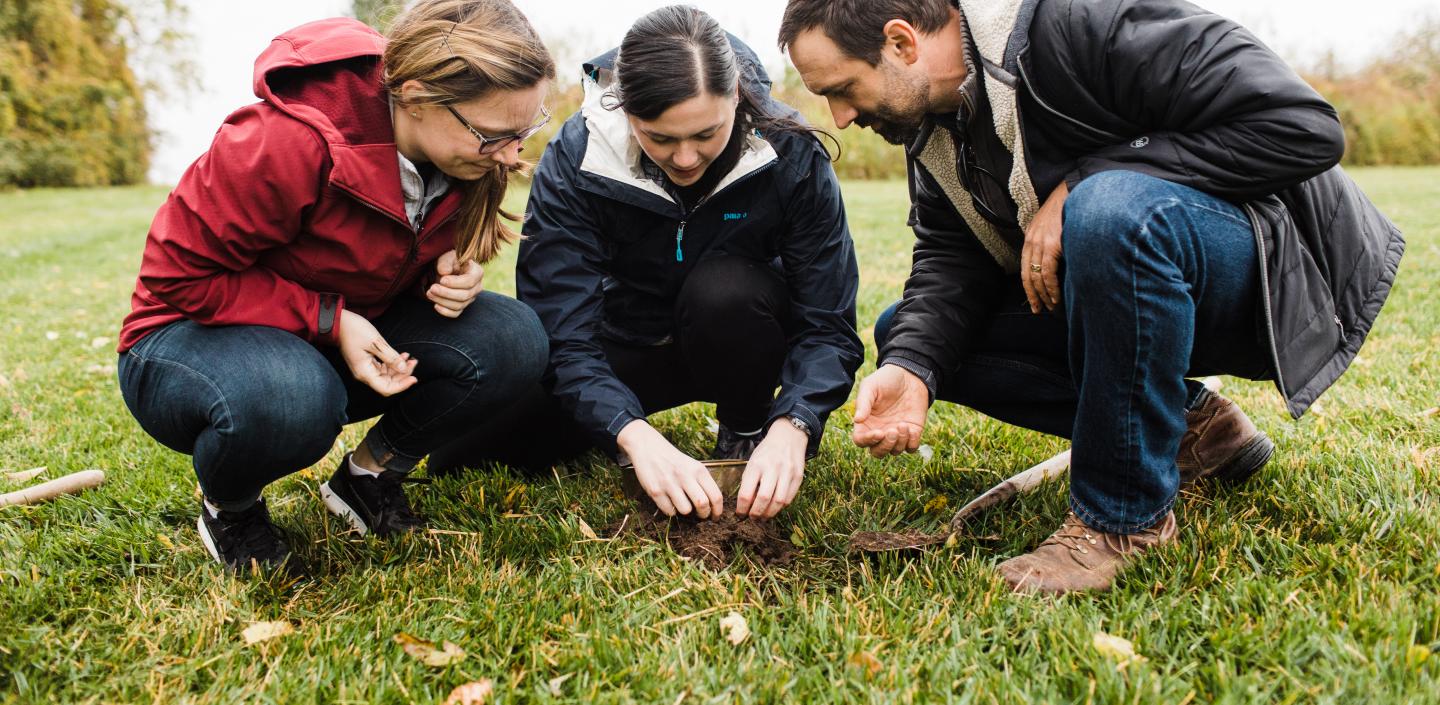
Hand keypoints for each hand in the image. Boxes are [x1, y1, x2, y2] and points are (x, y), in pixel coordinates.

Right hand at [338, 310, 417, 395]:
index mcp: (364, 372)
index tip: (414, 378)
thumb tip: (403, 369)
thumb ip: (390, 357)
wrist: (339, 321)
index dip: (402, 386)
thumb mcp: (376, 342)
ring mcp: (365, 368)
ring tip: (411, 358)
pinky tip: (402, 355)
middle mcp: (364, 373)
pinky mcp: (367, 362)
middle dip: (403, 375)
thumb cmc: (354, 330)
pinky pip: (383, 367)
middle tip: (414, 362)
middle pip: (388, 383)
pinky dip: (394, 363)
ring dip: (400, 369)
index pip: (386, 388)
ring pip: (387, 375)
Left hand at [427, 249, 484, 317]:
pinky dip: (445, 312)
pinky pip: (456, 313)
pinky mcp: (462, 306)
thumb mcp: (446, 256)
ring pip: (459, 305)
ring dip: (442, 301)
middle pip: (464, 295)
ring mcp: (470, 298)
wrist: (445, 270)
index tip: (442, 280)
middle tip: (432, 288)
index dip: (455, 283)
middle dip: (446, 293)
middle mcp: (477, 287)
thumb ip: (445, 262)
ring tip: (429, 293)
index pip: (470, 281)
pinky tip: (435, 305)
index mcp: (477, 272)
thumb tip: (444, 272)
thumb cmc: (448, 261)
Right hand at [617, 420, 723, 518]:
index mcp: (698, 470)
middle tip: (701, 515)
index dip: (717, 510)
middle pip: (703, 505)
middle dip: (704, 514)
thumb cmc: (674, 460)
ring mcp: (669, 484)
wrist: (648, 447)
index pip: (716, 495)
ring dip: (686, 511)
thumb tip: (711, 505)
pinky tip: (669, 501)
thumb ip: (702, 482)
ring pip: (685, 510)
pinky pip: (669, 511)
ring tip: (682, 504)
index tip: (715, 516)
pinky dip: (671, 510)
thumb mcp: (692, 465)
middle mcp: (685, 476)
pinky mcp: (655, 491)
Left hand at [737, 418, 806, 518]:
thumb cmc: (766, 452)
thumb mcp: (752, 461)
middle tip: (752, 518)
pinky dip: (780, 507)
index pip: (746, 493)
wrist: (788, 436)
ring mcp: (787, 472)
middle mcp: (772, 468)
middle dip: (756, 513)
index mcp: (756, 465)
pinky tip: (774, 508)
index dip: (742, 508)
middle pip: (763, 498)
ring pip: (778, 501)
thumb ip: (749, 481)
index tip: (740, 513)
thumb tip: (745, 505)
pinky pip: (789, 498)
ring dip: (769, 513)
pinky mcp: (798, 476)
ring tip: (763, 516)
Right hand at [852, 364, 929, 457]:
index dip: (868, 441)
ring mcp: (896, 433)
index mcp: (866, 422)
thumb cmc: (885, 379)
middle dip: (885, 446)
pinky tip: (911, 428)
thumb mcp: (871, 386)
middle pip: (877, 452)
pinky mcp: (912, 432)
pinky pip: (911, 447)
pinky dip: (911, 443)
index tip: (879, 432)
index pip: (861, 441)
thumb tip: (857, 420)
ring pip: (895, 451)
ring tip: (903, 424)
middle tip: (892, 431)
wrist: (909, 374)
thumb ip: (863, 402)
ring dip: (899, 442)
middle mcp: (880, 431)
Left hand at [1020, 181, 1069, 312]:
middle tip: (1039, 310)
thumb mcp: (1052, 225)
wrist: (1075, 191)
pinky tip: (1055, 296)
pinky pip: (1047, 272)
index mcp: (1030, 238)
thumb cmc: (1068, 209)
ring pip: (1037, 277)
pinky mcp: (1052, 245)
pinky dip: (1051, 287)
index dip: (1028, 288)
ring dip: (1044, 295)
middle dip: (1033, 296)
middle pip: (1028, 276)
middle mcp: (1032, 241)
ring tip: (1051, 306)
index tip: (1034, 302)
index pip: (1025, 269)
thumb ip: (1049, 242)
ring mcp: (1040, 243)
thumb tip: (1054, 262)